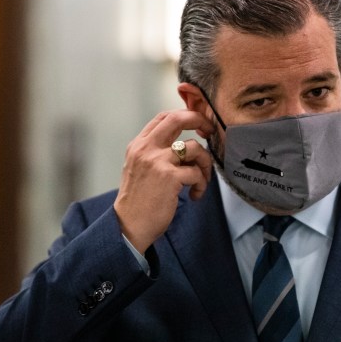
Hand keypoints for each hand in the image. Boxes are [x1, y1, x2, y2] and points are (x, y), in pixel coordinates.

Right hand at [114, 109, 214, 253]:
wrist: (129, 225)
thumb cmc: (138, 201)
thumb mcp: (139, 169)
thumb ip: (155, 153)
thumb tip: (184, 145)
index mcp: (139, 145)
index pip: (164, 117)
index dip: (185, 116)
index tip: (199, 126)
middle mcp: (146, 149)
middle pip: (179, 119)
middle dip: (200, 120)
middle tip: (211, 132)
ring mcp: (158, 161)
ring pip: (195, 148)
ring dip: (205, 165)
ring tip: (201, 181)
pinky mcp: (170, 177)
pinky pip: (197, 173)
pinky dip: (201, 185)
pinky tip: (195, 195)